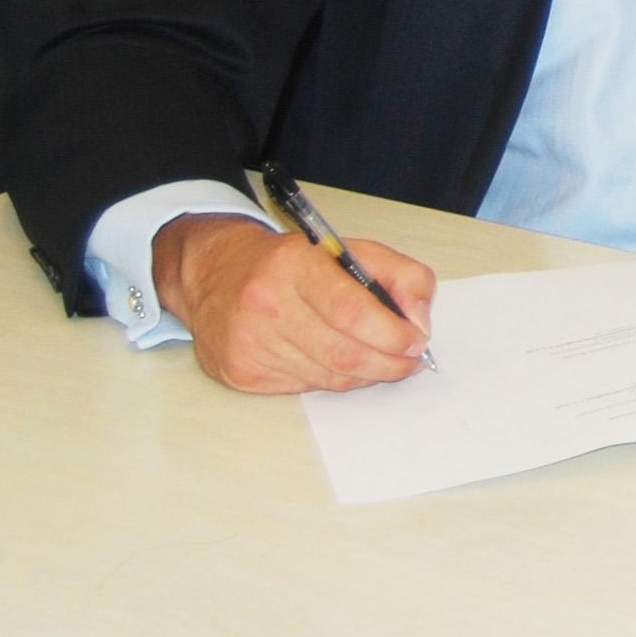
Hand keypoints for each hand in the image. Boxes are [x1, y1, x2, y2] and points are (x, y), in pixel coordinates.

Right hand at [153, 214, 436, 394]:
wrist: (215, 274)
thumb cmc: (289, 262)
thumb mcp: (346, 249)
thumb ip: (397, 274)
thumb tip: (420, 319)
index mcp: (294, 264)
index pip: (352, 310)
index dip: (392, 333)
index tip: (416, 341)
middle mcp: (266, 304)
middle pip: (342, 352)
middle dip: (387, 363)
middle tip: (408, 362)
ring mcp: (248, 342)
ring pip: (326, 376)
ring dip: (363, 375)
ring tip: (381, 364)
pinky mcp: (240, 373)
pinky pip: (304, 387)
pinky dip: (331, 380)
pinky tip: (340, 365)